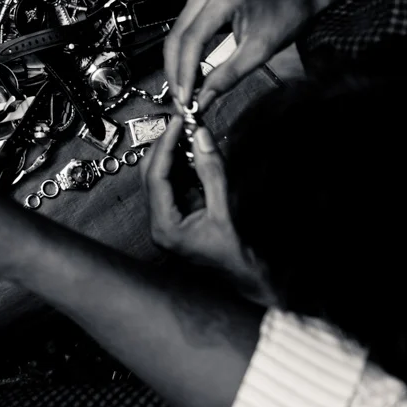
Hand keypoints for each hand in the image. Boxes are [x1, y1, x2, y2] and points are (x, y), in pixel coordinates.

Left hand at [145, 118, 273, 303]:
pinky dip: (185, 167)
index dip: (165, 145)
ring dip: (177, 155)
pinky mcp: (181, 218)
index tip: (177, 123)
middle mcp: (160, 225)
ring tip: (193, 134)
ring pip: (164, 178)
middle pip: (153, 175)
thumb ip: (212, 173)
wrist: (253, 284)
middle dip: (167, 147)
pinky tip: (197, 153)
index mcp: (164, 227)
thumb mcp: (227, 211)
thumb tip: (199, 137)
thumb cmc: (241, 258)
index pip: (155, 177)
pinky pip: (177, 185)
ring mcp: (169, 222)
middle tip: (184, 124)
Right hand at [165, 0, 325, 110]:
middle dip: (175, 72)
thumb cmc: (284, 19)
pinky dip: (183, 54)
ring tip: (182, 91)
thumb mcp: (259, 51)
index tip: (185, 100)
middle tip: (180, 101)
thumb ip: (228, 76)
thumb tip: (203, 100)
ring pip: (176, 35)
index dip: (185, 72)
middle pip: (177, 37)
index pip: (193, 40)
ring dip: (176, 65)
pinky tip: (186, 73)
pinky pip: (184, 30)